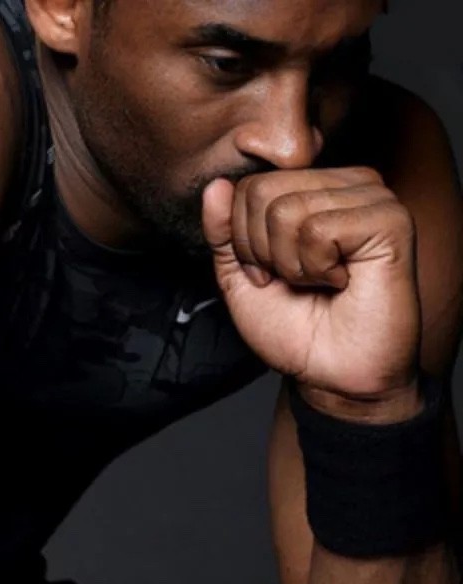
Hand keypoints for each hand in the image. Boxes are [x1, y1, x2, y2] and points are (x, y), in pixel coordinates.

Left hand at [202, 167, 420, 411]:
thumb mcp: (239, 276)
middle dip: (263, 252)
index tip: (272, 273)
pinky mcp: (390, 221)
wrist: (332, 376)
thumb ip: (223, 231)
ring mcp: (372, 198)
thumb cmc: (292, 327)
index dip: (244, 241)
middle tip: (297, 280)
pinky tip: (342, 282)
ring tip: (321, 282)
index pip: (248, 186)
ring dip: (291, 265)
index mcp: (314, 188)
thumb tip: (215, 186)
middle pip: (262, 192)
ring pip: (286, 211)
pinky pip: (318, 229)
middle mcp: (345, 185)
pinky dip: (317, 268)